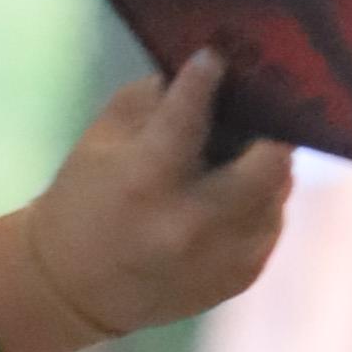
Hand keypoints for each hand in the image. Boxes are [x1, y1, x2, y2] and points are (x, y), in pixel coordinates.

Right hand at [0, 49, 292, 351]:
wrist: (73, 292)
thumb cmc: (83, 204)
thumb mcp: (101, 141)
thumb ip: (153, 99)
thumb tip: (204, 71)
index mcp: (147, 182)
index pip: (192, 114)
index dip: (207, 77)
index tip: (215, 58)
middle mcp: (193, 222)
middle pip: (270, 161)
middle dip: (268, 128)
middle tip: (259, 111)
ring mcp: (222, 256)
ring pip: (278, 193)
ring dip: (266, 168)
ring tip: (244, 156)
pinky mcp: (239, 279)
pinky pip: (270, 225)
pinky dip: (260, 203)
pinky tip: (236, 196)